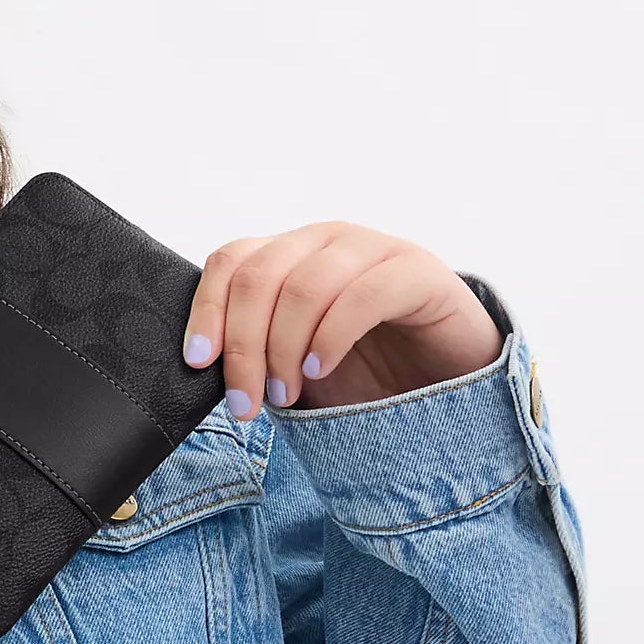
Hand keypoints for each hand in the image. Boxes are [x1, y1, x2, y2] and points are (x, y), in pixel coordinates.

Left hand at [182, 221, 504, 417]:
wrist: (446, 377)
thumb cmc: (364, 369)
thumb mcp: (294, 361)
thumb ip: (255, 351)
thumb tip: (200, 368)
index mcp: (290, 254)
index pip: (231, 261)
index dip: (207, 310)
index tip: (198, 363)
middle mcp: (327, 241)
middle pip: (260, 277)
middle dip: (243, 347)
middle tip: (245, 402)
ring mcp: (374, 249)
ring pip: (305, 286)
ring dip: (284, 350)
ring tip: (285, 395)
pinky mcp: (418, 271)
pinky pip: (363, 295)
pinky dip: (331, 337)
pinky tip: (320, 369)